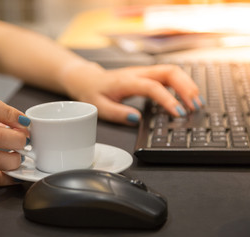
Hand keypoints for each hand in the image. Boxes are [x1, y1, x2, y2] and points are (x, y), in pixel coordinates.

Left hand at [61, 63, 203, 124]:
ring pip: (172, 71)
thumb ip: (117, 113)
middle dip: (186, 87)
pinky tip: (186, 97)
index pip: (152, 86)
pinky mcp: (147, 75)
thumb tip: (135, 119)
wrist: (88, 79)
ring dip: (187, 85)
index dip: (167, 99)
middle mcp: (138, 73)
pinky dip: (181, 84)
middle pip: (169, 71)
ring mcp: (143, 72)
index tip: (178, 113)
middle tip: (195, 106)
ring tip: (196, 103)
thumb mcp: (99, 107)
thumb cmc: (93, 92)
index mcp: (126, 81)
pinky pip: (168, 75)